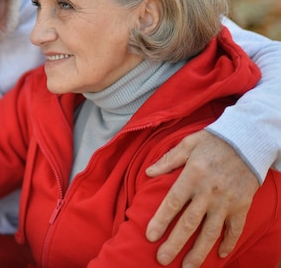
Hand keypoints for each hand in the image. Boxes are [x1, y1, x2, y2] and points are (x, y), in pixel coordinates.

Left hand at [145, 130, 258, 267]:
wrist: (248, 140)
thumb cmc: (213, 141)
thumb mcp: (187, 144)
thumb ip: (168, 160)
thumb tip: (148, 172)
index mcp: (192, 176)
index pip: (172, 203)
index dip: (160, 221)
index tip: (150, 236)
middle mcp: (208, 192)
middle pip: (189, 223)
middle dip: (174, 243)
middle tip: (162, 259)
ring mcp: (227, 201)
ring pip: (211, 232)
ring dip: (199, 252)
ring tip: (188, 267)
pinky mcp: (242, 205)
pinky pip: (235, 229)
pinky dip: (228, 243)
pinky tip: (220, 255)